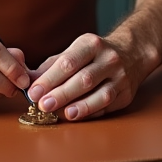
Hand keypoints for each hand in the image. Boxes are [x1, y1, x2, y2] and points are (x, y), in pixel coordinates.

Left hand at [25, 32, 154, 121]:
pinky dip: (91, 113)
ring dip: (81, 106)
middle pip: (84, 79)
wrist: (133, 53)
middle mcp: (109, 59)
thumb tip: (28, 81)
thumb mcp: (75, 51)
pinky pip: (108, 106)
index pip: (68, 62)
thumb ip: (51, 66)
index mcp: (91, 44)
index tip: (33, 92)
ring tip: (63, 114)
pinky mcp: (126, 94)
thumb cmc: (94, 55)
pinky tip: (77, 116)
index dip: (50, 79)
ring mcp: (121, 77)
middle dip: (62, 94)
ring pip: (101, 94)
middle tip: (43, 105)